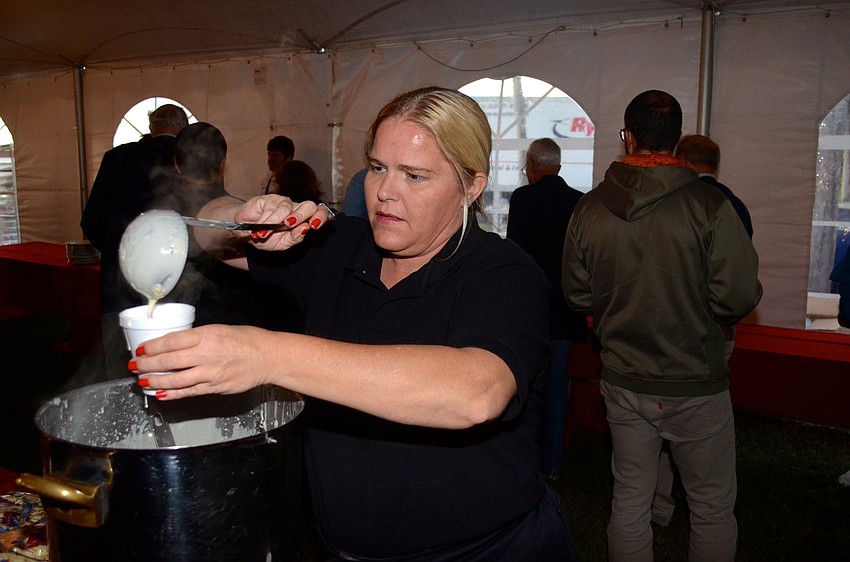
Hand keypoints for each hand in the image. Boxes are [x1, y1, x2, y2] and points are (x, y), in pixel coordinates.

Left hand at [128, 324, 273, 399]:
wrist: (267, 357)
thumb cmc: (247, 340)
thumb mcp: (219, 329)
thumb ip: (197, 337)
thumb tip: (174, 345)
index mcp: (207, 336)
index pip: (171, 341)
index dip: (152, 347)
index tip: (141, 349)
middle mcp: (207, 355)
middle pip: (168, 361)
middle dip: (147, 365)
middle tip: (135, 366)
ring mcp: (210, 373)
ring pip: (175, 380)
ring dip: (155, 381)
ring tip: (143, 381)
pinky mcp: (215, 387)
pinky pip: (189, 392)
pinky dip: (173, 394)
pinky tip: (161, 394)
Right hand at [236, 195, 333, 249]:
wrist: (244, 232)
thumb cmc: (266, 238)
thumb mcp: (281, 244)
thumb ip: (294, 238)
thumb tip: (304, 229)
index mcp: (303, 220)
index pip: (319, 213)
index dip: (321, 216)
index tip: (315, 225)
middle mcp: (296, 209)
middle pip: (308, 205)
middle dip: (300, 215)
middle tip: (289, 224)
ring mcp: (283, 202)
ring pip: (286, 209)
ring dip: (273, 224)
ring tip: (263, 234)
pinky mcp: (269, 199)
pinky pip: (270, 209)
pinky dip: (263, 221)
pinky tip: (258, 229)